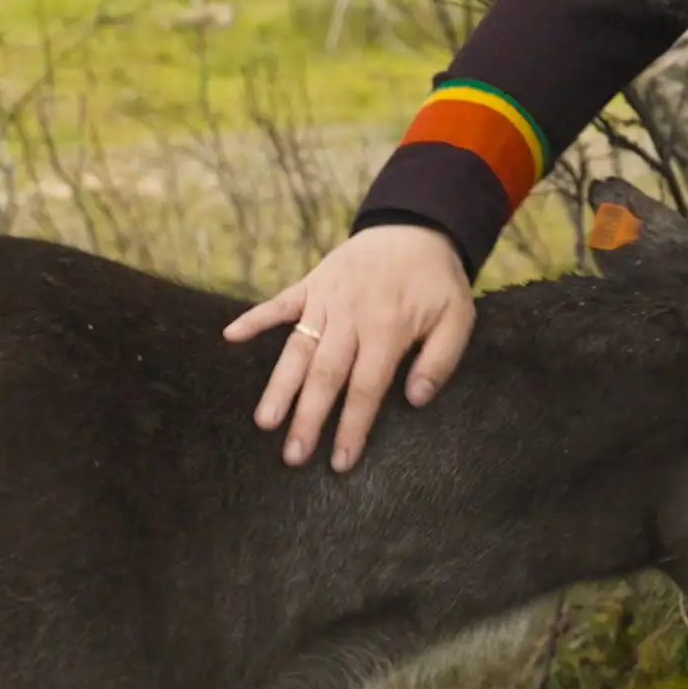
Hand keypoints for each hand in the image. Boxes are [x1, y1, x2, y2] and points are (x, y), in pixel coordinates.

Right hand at [226, 223, 477, 470]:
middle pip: (326, 374)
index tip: (340, 461)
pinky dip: (254, 318)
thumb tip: (415, 399)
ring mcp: (326, 298)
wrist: (416, 227)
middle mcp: (352, 315)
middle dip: (308, 417)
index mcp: (388, 328)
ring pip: (298, 347)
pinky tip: (230, 336)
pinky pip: (279, 303)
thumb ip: (440, 360)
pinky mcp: (310, 283)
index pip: (367, 387)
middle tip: (293, 455)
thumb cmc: (437, 282)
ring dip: (279, 385)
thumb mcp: (458, 317)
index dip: (352, 426)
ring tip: (264, 420)